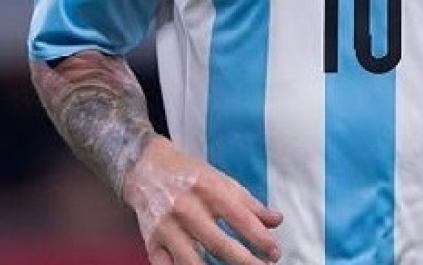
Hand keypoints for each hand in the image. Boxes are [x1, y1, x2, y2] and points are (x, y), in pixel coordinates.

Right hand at [122, 136, 282, 264]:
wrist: (146, 167)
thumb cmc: (190, 175)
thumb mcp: (222, 181)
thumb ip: (249, 203)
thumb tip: (276, 221)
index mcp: (209, 190)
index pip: (240, 219)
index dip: (260, 238)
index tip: (275, 253)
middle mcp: (187, 209)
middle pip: (219, 244)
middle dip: (245, 262)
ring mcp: (167, 228)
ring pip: (192, 261)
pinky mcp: (151, 242)